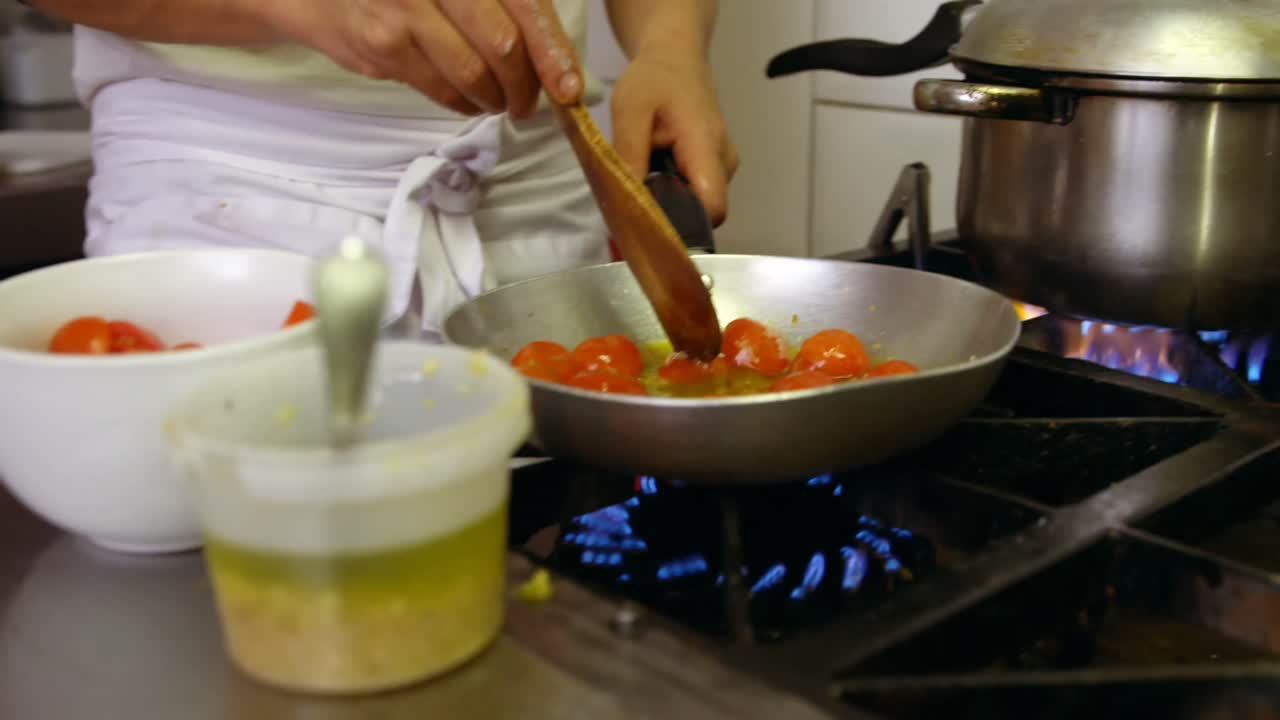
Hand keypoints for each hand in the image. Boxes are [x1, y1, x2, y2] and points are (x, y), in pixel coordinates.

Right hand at [269, 0, 583, 117]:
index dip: (551, 51)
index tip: (569, 87)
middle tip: (529, 102)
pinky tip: (468, 98)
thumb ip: (504, 3)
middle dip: (525, 86)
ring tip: (498, 101)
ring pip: (471, 75)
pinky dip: (462, 103)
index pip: (524, 6)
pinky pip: (439, 89)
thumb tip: (554, 55)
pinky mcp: (380, 46)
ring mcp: (403, 12)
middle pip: (502, 47)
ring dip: (494, 99)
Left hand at [610, 53, 738, 225]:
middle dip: (669, 214)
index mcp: (707, 146)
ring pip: (698, 203)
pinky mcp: (715, 166)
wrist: (675, 57)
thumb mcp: (630, 108)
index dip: (682, 224)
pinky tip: (654, 173)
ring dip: (670, 200)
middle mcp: (725, 161)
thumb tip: (628, 201)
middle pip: (703, 211)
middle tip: (633, 204)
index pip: (712, 208)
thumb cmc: (653, 78)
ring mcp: (724, 164)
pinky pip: (696, 191)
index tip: (649, 224)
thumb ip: (630, 153)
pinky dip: (674, 190)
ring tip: (642, 181)